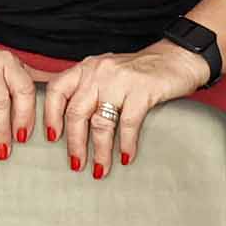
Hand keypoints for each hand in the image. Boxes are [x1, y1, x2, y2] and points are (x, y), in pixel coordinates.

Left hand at [40, 44, 208, 177]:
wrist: (176, 58)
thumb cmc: (138, 71)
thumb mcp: (106, 73)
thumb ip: (87, 89)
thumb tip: (66, 122)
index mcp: (86, 68)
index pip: (56, 90)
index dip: (50, 116)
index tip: (52, 138)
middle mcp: (98, 72)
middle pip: (76, 112)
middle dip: (74, 143)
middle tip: (76, 164)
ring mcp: (120, 80)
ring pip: (100, 122)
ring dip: (100, 150)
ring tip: (100, 168)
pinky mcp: (142, 89)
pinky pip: (128, 123)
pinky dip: (126, 144)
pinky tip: (126, 156)